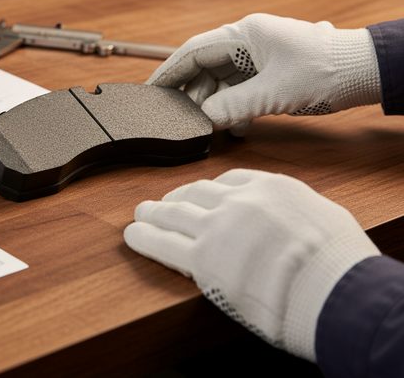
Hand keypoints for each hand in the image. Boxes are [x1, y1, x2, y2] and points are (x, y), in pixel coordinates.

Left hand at [123, 169, 379, 360]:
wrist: (333, 290)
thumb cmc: (339, 264)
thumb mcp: (325, 220)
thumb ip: (299, 216)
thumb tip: (297, 227)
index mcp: (272, 188)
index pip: (230, 181)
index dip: (210, 190)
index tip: (201, 194)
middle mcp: (239, 201)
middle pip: (197, 193)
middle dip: (178, 197)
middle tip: (166, 202)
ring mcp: (216, 227)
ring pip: (174, 213)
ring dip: (154, 213)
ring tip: (142, 214)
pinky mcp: (200, 258)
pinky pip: (162, 242)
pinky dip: (143, 237)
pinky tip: (133, 235)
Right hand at [148, 13, 380, 132]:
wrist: (366, 71)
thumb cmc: (326, 70)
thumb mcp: (272, 93)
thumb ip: (232, 107)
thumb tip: (203, 118)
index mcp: (244, 34)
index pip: (193, 51)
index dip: (169, 71)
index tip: (151, 90)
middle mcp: (248, 42)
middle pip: (205, 67)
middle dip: (193, 94)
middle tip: (179, 117)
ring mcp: (259, 56)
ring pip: (222, 81)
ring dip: (217, 105)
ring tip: (211, 127)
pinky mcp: (270, 71)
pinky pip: (241, 90)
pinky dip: (235, 108)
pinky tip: (238, 127)